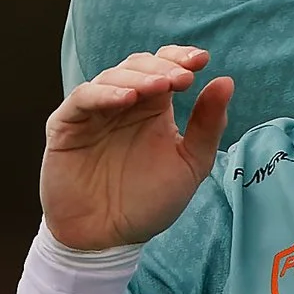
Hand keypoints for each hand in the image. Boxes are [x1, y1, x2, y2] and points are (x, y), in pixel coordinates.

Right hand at [42, 48, 232, 250]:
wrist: (110, 235)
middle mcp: (125, 105)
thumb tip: (226, 82)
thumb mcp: (191, 162)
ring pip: (111, 77)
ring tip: (159, 87)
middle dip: (162, 68)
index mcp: (155, 109)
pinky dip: (103, 94)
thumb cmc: (150, 200)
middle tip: (182, 79)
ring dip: (137, 78)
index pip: (165, 68)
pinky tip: (126, 100)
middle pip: (139, 66)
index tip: (202, 60)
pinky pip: (82, 100)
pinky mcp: (67, 126)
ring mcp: (95, 114)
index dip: (180, 57)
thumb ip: (208, 124)